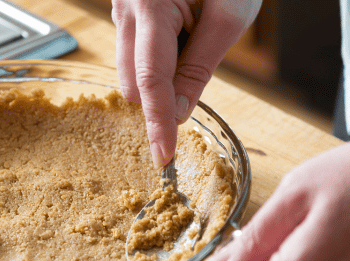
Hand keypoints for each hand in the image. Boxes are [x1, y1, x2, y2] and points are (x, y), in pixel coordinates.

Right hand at [112, 0, 261, 167]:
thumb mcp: (229, 16)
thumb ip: (199, 68)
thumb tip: (179, 114)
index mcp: (150, 4)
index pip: (151, 80)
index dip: (157, 122)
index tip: (163, 157)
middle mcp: (125, 10)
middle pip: (132, 83)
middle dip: (160, 96)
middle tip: (197, 73)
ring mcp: (120, 11)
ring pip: (131, 72)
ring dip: (160, 78)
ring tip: (192, 41)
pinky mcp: (125, 15)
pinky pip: (133, 56)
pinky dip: (157, 63)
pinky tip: (180, 37)